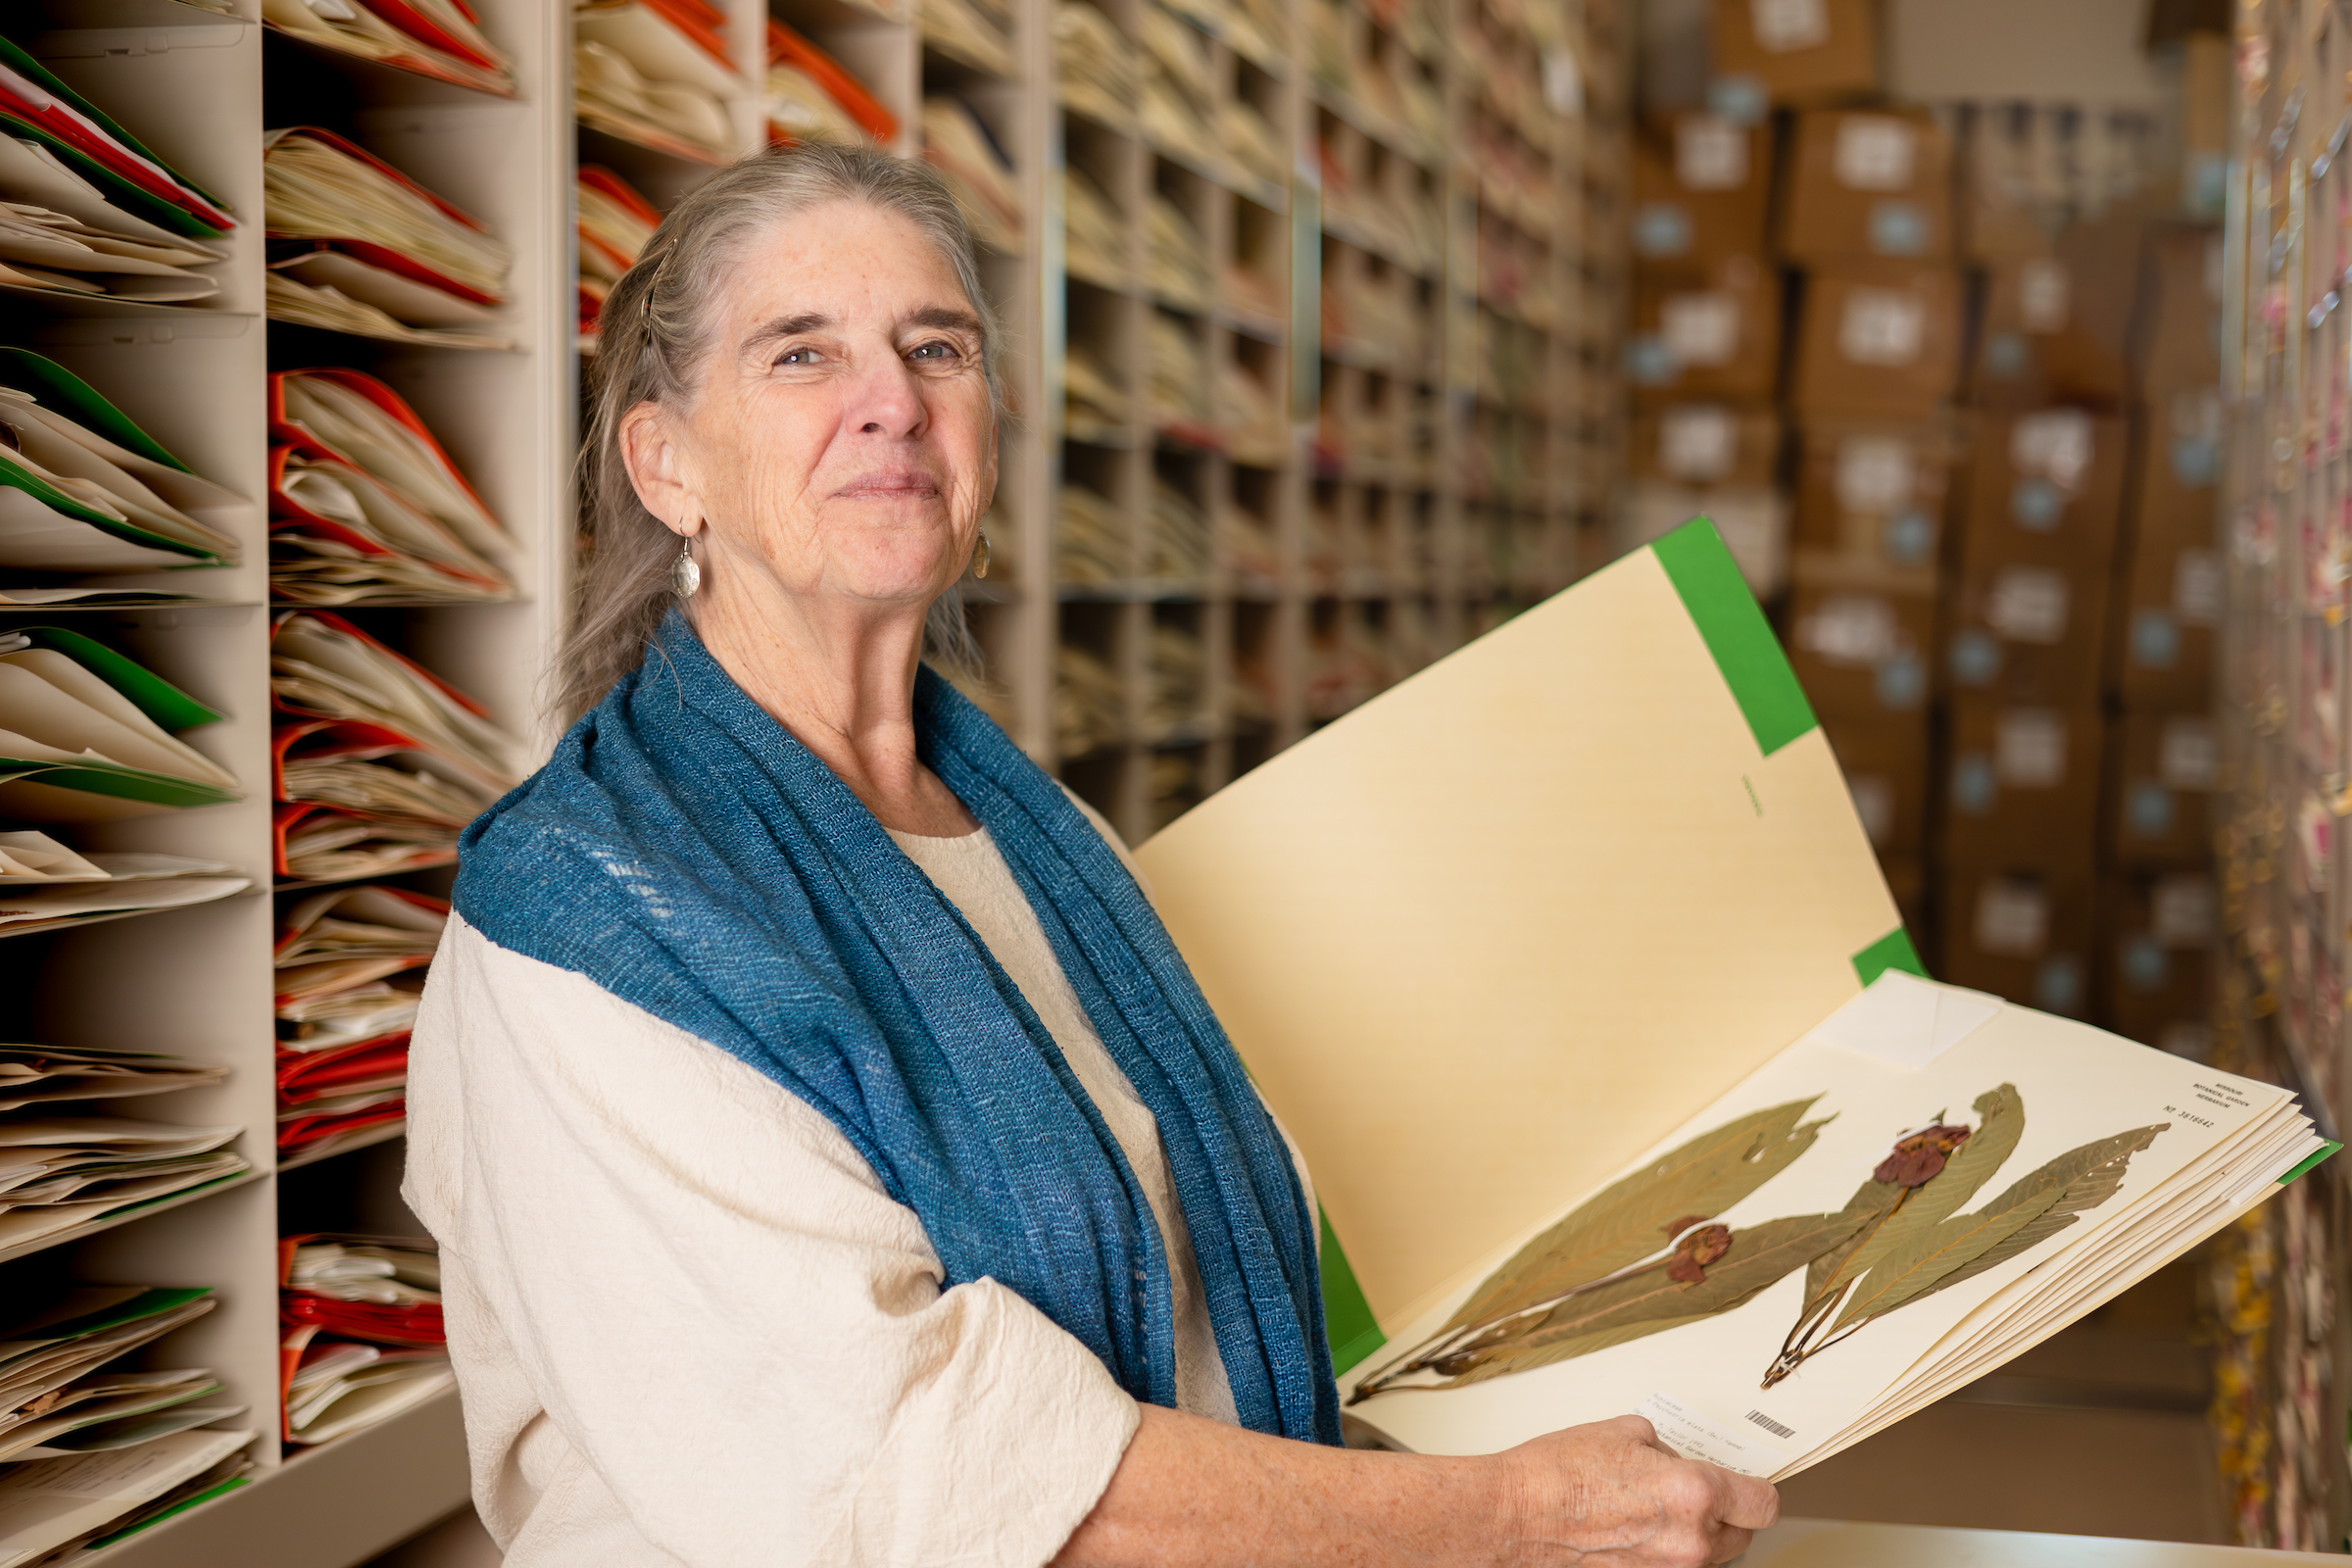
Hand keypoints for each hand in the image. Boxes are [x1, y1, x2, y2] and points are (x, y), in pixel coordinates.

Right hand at [1491, 1414, 1779, 1566]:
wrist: (1513, 1516)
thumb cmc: (1557, 1476)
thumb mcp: (1623, 1433)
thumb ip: (1665, 1449)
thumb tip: (1675, 1460)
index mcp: (1692, 1493)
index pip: (1763, 1503)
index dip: (1757, 1490)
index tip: (1749, 1485)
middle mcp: (1689, 1541)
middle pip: (1742, 1536)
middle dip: (1724, 1513)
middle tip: (1695, 1492)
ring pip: (1708, 1557)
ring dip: (1696, 1535)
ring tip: (1654, 1510)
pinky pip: (1673, 1567)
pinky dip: (1666, 1552)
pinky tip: (1637, 1530)